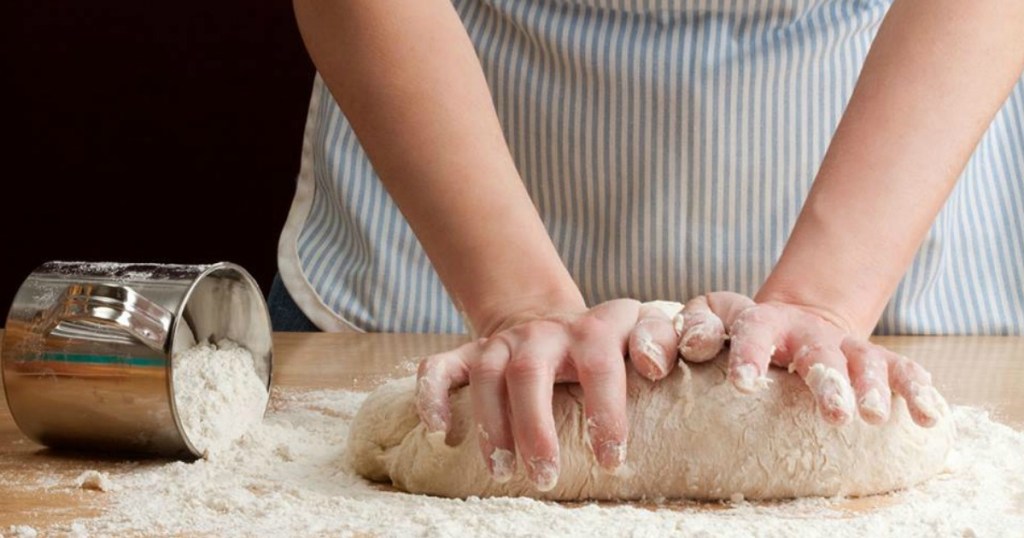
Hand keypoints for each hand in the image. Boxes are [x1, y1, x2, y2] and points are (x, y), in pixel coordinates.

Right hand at [414, 299, 678, 490]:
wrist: (548, 318)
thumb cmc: (606, 345)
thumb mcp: (638, 332)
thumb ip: (658, 341)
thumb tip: (657, 367)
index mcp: (593, 329)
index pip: (601, 362)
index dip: (606, 410)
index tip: (610, 460)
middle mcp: (545, 333)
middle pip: (530, 373)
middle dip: (535, 428)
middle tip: (546, 478)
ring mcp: (502, 343)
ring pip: (486, 376)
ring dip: (491, 426)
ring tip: (501, 473)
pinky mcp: (468, 353)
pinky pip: (439, 369)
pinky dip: (433, 398)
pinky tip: (439, 432)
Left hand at [676, 292, 947, 426]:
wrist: (791, 320)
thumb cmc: (738, 331)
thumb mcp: (711, 318)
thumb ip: (694, 327)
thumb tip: (689, 347)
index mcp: (764, 323)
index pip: (753, 333)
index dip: (749, 355)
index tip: (743, 384)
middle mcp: (807, 334)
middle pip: (819, 352)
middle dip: (829, 382)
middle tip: (836, 415)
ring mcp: (845, 347)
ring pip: (863, 362)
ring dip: (872, 389)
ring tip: (875, 418)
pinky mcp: (875, 362)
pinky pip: (901, 372)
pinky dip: (917, 391)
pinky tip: (928, 416)